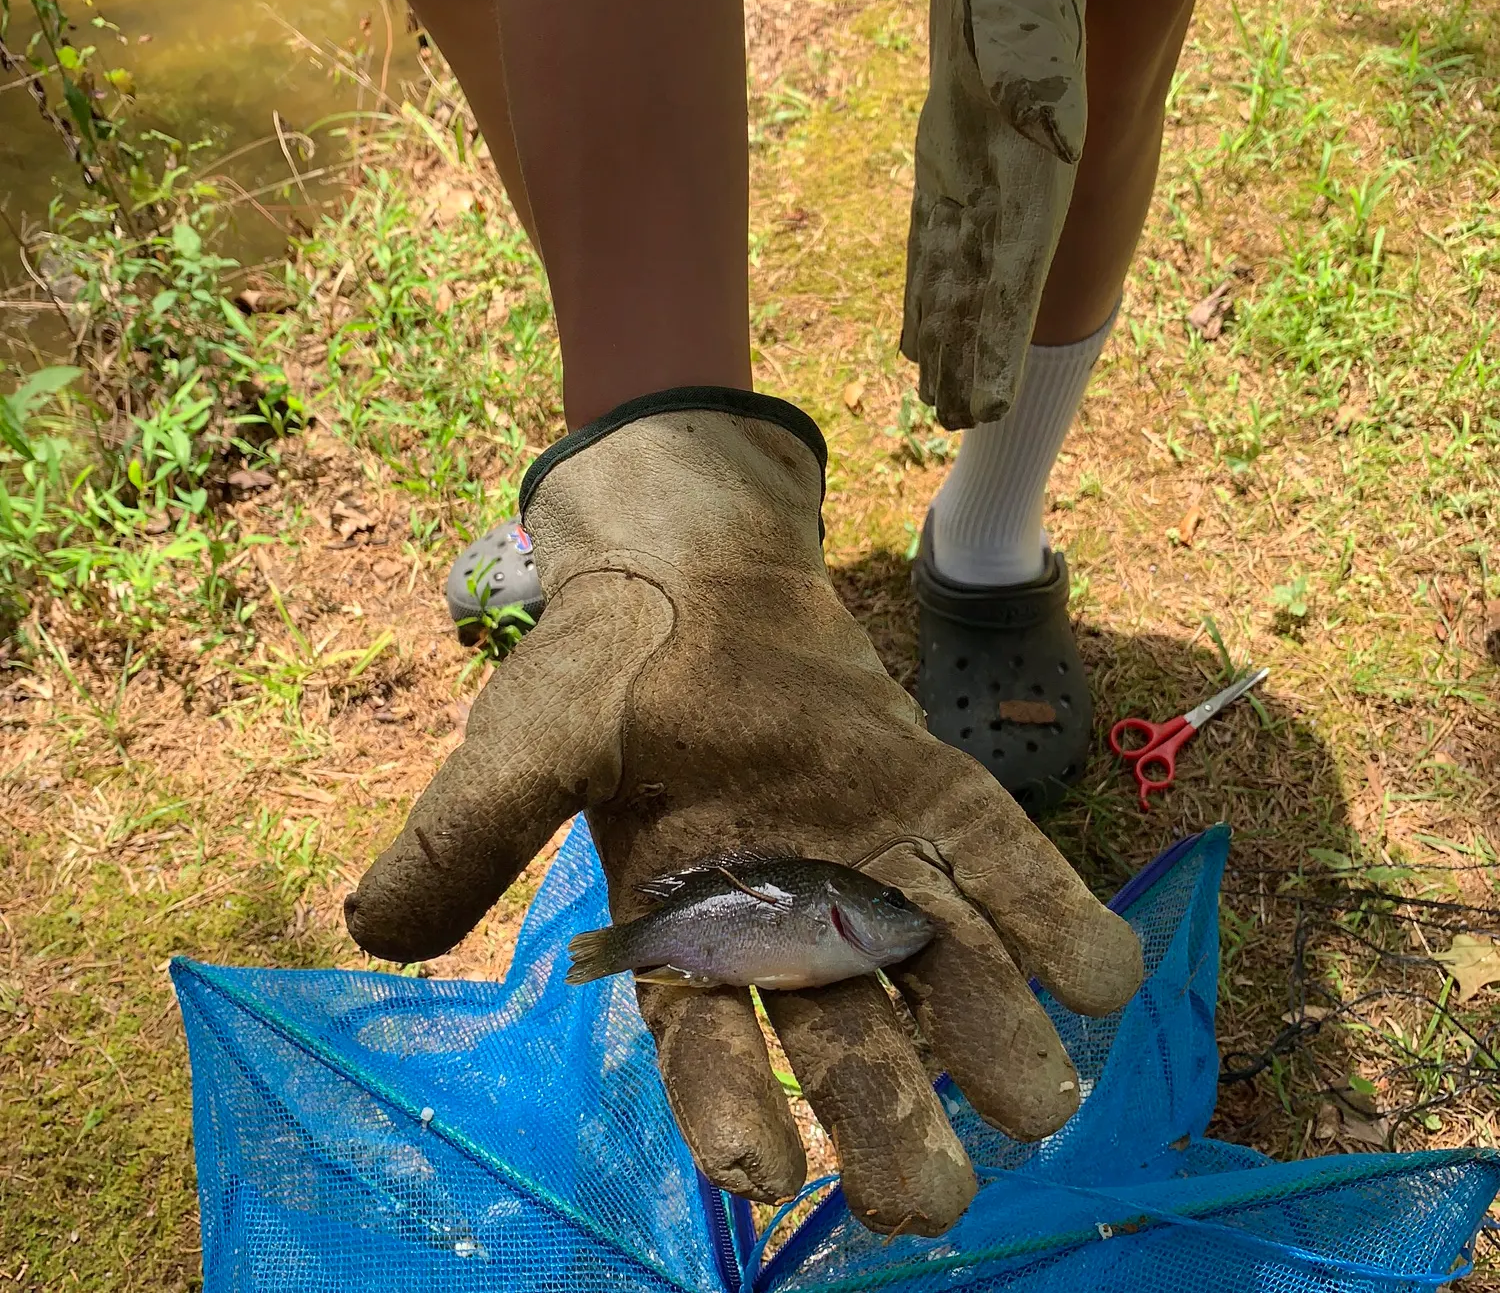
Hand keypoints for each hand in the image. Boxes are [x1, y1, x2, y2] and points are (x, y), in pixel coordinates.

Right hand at [345, 392, 1141, 1235]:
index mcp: (684, 924)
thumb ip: (464, 837)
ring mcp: (869, 851)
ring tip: (1038, 1104)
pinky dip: (1053, 914)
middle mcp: (787, 910)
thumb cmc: (601, 668)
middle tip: (926, 1202)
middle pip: (841, 1029)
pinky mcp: (929, 790)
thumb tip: (377, 931)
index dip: (730, 1108)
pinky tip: (1104, 976)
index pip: (706, 1040)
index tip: (764, 1175)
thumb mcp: (521, 750)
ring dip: (990, 1033)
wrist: (689, 568)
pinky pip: (1000, 860)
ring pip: (937, 963)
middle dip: (883, 1114)